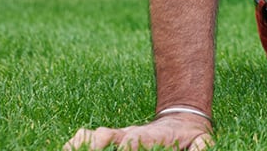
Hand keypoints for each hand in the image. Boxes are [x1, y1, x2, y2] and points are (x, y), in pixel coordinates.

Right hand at [64, 113, 212, 149]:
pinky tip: (67, 148)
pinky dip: (78, 142)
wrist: (183, 119)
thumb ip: (200, 146)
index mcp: (149, 137)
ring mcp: (120, 137)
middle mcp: (129, 135)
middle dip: (94, 145)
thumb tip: (200, 149)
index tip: (116, 148)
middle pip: (107, 137)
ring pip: (95, 137)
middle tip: (84, 150)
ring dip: (82, 143)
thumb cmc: (191, 136)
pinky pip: (91, 139)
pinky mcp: (114, 141)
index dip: (122, 145)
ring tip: (65, 148)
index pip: (130, 141)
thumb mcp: (200, 140)